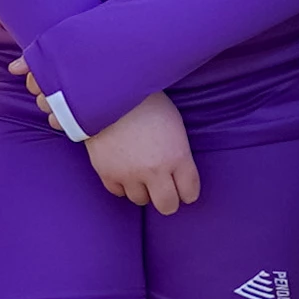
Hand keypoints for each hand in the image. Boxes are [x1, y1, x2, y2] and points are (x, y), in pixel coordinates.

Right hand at [81, 92, 199, 214]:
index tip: (184, 188)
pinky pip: (118, 192)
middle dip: (168, 200)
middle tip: (164, 190)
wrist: (109, 92)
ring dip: (143, 190)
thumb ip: (179, 152)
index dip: (188, 192)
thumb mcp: (174, 124)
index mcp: (177, 156)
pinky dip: (122, 184)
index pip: (190, 193)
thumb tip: (178, 173)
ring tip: (140, 173)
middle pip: (167, 206)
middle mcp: (155, 170)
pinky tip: (123, 170)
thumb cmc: (146, 102)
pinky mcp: (107, 173)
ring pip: (141, 200)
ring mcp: (130, 174)